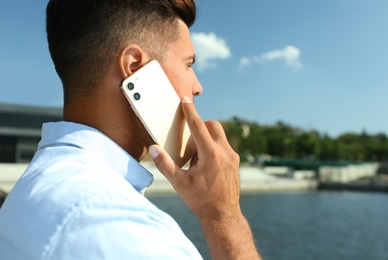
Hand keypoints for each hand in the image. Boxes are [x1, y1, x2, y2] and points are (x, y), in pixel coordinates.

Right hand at [149, 96, 240, 220]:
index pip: (199, 126)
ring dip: (207, 138)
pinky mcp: (236, 162)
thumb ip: (165, 165)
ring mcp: (233, 157)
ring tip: (197, 158)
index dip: (190, 111)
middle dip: (201, 126)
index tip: (186, 100)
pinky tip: (206, 165)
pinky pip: (224, 145)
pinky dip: (213, 147)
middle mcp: (225, 152)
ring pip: (220, 135)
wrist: (223, 215)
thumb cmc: (200, 200)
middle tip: (189, 142)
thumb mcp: (180, 184)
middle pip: (213, 126)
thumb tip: (154, 149)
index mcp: (211, 155)